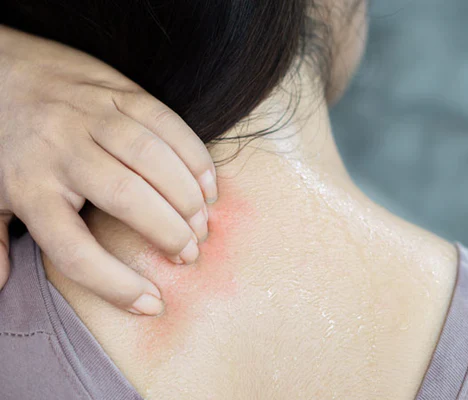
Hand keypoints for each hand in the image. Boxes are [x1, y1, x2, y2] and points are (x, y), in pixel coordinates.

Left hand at [0, 26, 217, 314]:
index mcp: (29, 187)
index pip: (76, 250)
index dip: (117, 284)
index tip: (152, 303)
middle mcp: (62, 151)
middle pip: (126, 199)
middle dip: (169, 232)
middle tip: (190, 254)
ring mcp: (92, 115)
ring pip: (151, 158)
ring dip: (187, 195)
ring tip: (203, 221)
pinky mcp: (117, 90)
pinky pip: (164, 121)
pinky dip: (193, 153)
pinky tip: (207, 181)